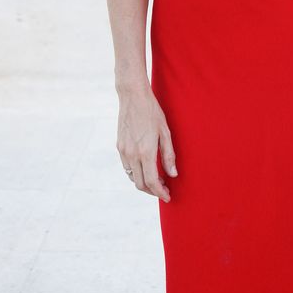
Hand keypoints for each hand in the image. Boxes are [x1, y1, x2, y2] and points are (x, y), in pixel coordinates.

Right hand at [116, 83, 177, 202]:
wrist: (132, 96)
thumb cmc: (152, 111)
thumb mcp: (165, 131)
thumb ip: (169, 155)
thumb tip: (173, 174)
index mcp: (146, 151)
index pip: (152, 182)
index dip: (160, 192)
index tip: (168, 196)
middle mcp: (132, 154)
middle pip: (141, 184)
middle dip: (153, 191)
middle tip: (164, 189)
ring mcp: (124, 151)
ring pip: (132, 177)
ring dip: (144, 183)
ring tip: (157, 179)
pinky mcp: (119, 146)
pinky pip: (127, 167)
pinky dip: (136, 172)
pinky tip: (145, 167)